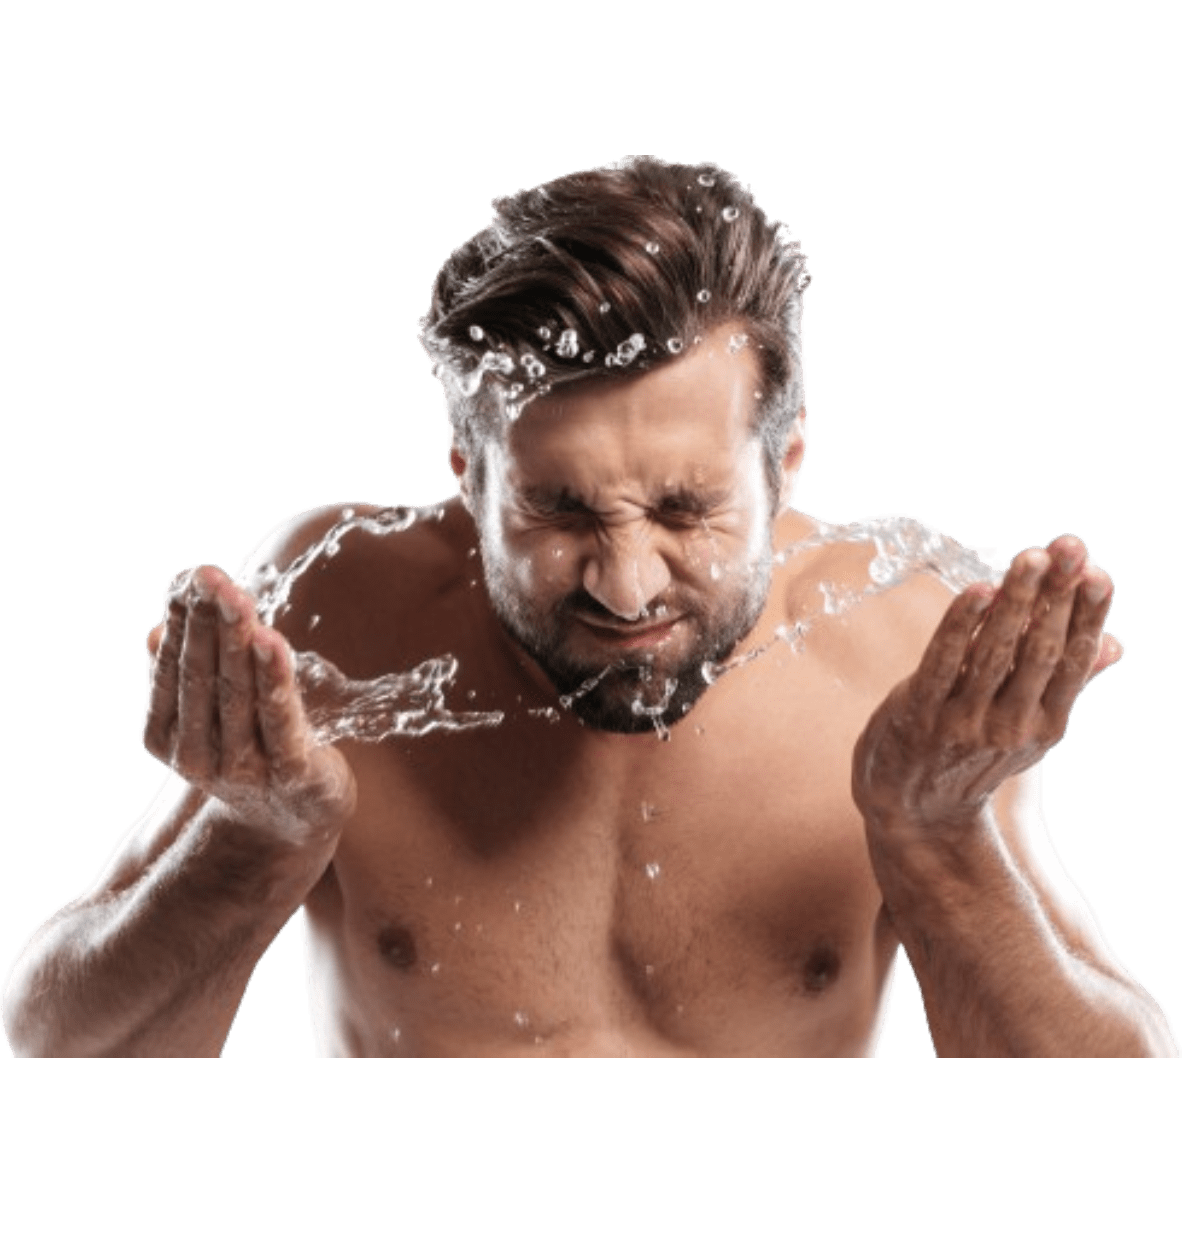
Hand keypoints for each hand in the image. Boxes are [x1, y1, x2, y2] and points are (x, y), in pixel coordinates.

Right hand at [141, 565, 356, 843]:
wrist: (294, 819)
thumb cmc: (250, 748)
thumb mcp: (211, 712)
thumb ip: (186, 672)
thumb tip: (156, 629)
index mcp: (167, 738)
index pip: (172, 668)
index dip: (181, 619)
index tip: (189, 574)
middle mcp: (198, 756)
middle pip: (202, 676)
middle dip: (206, 620)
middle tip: (209, 574)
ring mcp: (244, 768)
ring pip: (237, 693)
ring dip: (236, 639)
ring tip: (236, 596)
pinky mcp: (292, 772)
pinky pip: (281, 719)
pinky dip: (275, 679)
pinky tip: (272, 641)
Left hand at [852, 535, 1122, 836]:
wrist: (914, 814)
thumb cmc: (974, 757)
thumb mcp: (1028, 728)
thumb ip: (1066, 682)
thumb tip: (1117, 643)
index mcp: (1045, 723)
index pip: (1073, 661)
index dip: (1087, 615)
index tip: (1100, 571)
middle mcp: (1011, 725)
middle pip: (1040, 650)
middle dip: (1056, 595)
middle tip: (1070, 545)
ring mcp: (964, 720)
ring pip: (994, 652)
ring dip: (1014, 601)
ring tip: (1030, 558)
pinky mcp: (920, 713)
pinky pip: (943, 662)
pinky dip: (960, 625)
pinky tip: (976, 590)